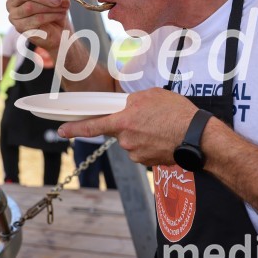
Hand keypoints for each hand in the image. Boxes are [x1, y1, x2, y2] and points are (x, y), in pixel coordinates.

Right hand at [6, 0, 71, 53]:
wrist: (59, 29)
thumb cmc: (53, 8)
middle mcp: (12, 2)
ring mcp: (14, 16)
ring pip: (30, 7)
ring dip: (50, 7)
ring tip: (63, 7)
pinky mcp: (20, 28)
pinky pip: (35, 19)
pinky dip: (50, 16)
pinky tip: (59, 15)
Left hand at [57, 88, 198, 165]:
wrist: (196, 136)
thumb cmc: (177, 113)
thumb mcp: (152, 95)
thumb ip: (132, 100)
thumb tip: (127, 105)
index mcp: (124, 120)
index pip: (93, 125)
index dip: (74, 129)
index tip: (61, 130)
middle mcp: (126, 139)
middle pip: (118, 131)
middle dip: (129, 125)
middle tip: (150, 119)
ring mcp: (136, 153)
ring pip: (131, 141)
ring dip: (141, 134)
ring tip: (161, 127)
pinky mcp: (146, 162)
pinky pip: (141, 150)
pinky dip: (149, 144)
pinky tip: (163, 137)